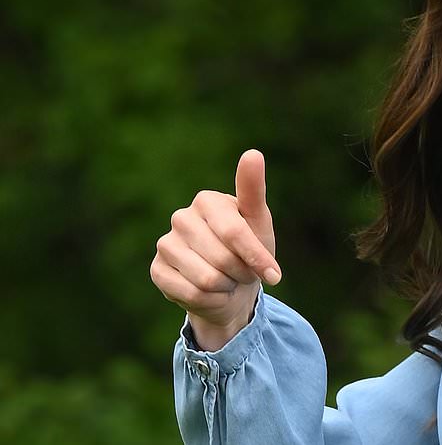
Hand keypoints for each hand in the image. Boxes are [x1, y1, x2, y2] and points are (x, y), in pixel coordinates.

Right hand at [150, 149, 281, 349]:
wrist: (231, 285)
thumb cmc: (248, 248)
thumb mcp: (258, 222)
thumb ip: (254, 190)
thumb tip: (253, 153)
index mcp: (207, 201)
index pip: (235, 232)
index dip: (256, 257)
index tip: (274, 274)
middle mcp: (181, 217)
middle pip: (223, 258)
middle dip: (242, 273)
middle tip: (244, 272)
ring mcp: (165, 244)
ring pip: (207, 278)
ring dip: (227, 286)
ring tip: (227, 278)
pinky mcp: (157, 270)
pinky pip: (192, 293)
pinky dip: (210, 299)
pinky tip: (210, 291)